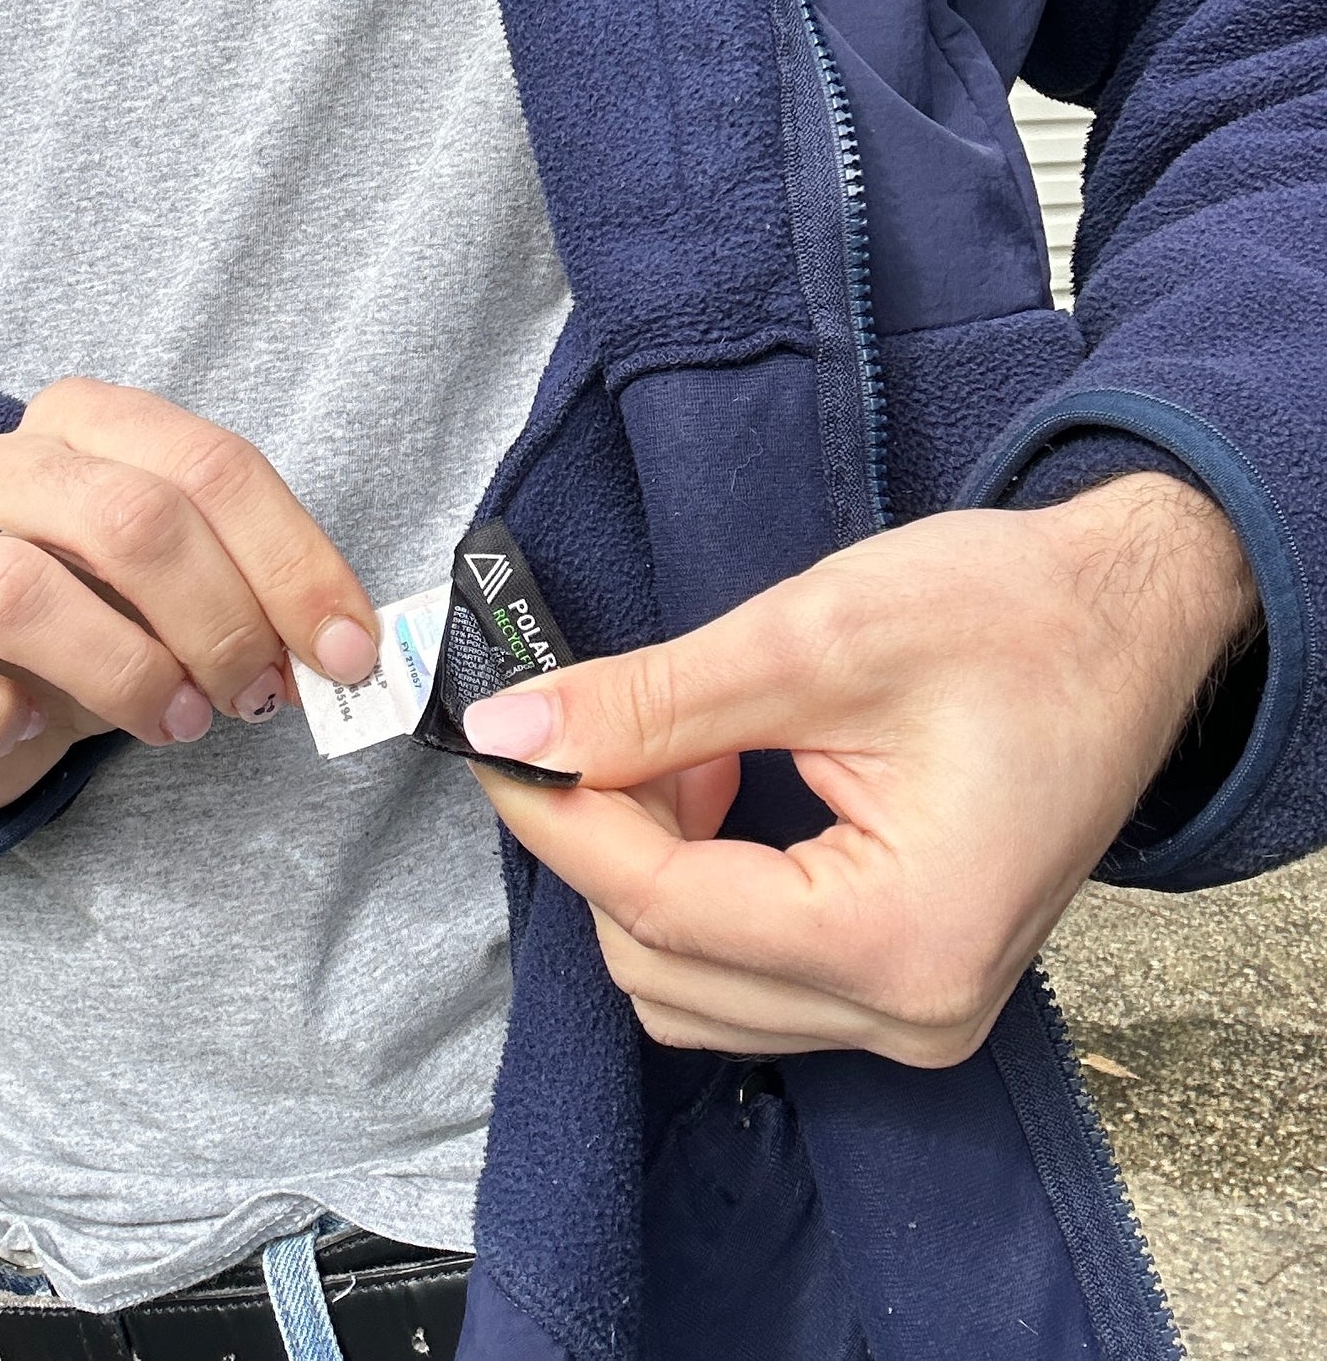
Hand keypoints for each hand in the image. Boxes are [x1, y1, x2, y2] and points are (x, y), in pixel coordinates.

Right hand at [0, 379, 378, 813]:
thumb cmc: (99, 622)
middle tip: (254, 697)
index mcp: (87, 422)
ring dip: (127, 676)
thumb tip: (349, 648)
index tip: (347, 654)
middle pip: (134, 519)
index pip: (213, 465)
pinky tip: (29, 727)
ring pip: (20, 591)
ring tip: (174, 720)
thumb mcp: (189, 588)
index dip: (294, 565)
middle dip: (221, 624)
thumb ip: (262, 595)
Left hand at [464, 474, 1256, 1066]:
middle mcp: (911, 1010)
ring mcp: (910, 1011)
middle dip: (609, 837)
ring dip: (650, 862)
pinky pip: (738, 971)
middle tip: (624, 718)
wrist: (1130, 617)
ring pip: (686, 983)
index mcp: (905, 938)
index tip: (496, 743)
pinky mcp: (900, 983)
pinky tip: (718, 780)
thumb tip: (512, 732)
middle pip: (661, 963)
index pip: (660, 908)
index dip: (558, 820)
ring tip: (693, 742)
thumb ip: (649, 700)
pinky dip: (694, 883)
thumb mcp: (812, 639)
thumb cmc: (1011, 615)